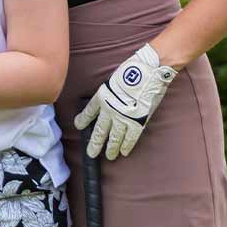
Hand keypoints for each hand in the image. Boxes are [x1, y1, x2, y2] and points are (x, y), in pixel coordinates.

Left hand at [76, 44, 176, 159]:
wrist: (148, 72)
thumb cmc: (132, 71)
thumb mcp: (114, 80)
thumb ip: (111, 93)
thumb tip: (111, 100)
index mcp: (102, 97)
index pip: (89, 112)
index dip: (83, 120)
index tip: (79, 125)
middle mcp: (109, 110)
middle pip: (100, 131)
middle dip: (95, 143)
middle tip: (91, 152)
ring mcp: (123, 118)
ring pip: (114, 138)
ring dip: (111, 148)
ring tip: (109, 156)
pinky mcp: (137, 122)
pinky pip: (130, 138)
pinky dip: (127, 146)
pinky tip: (124, 152)